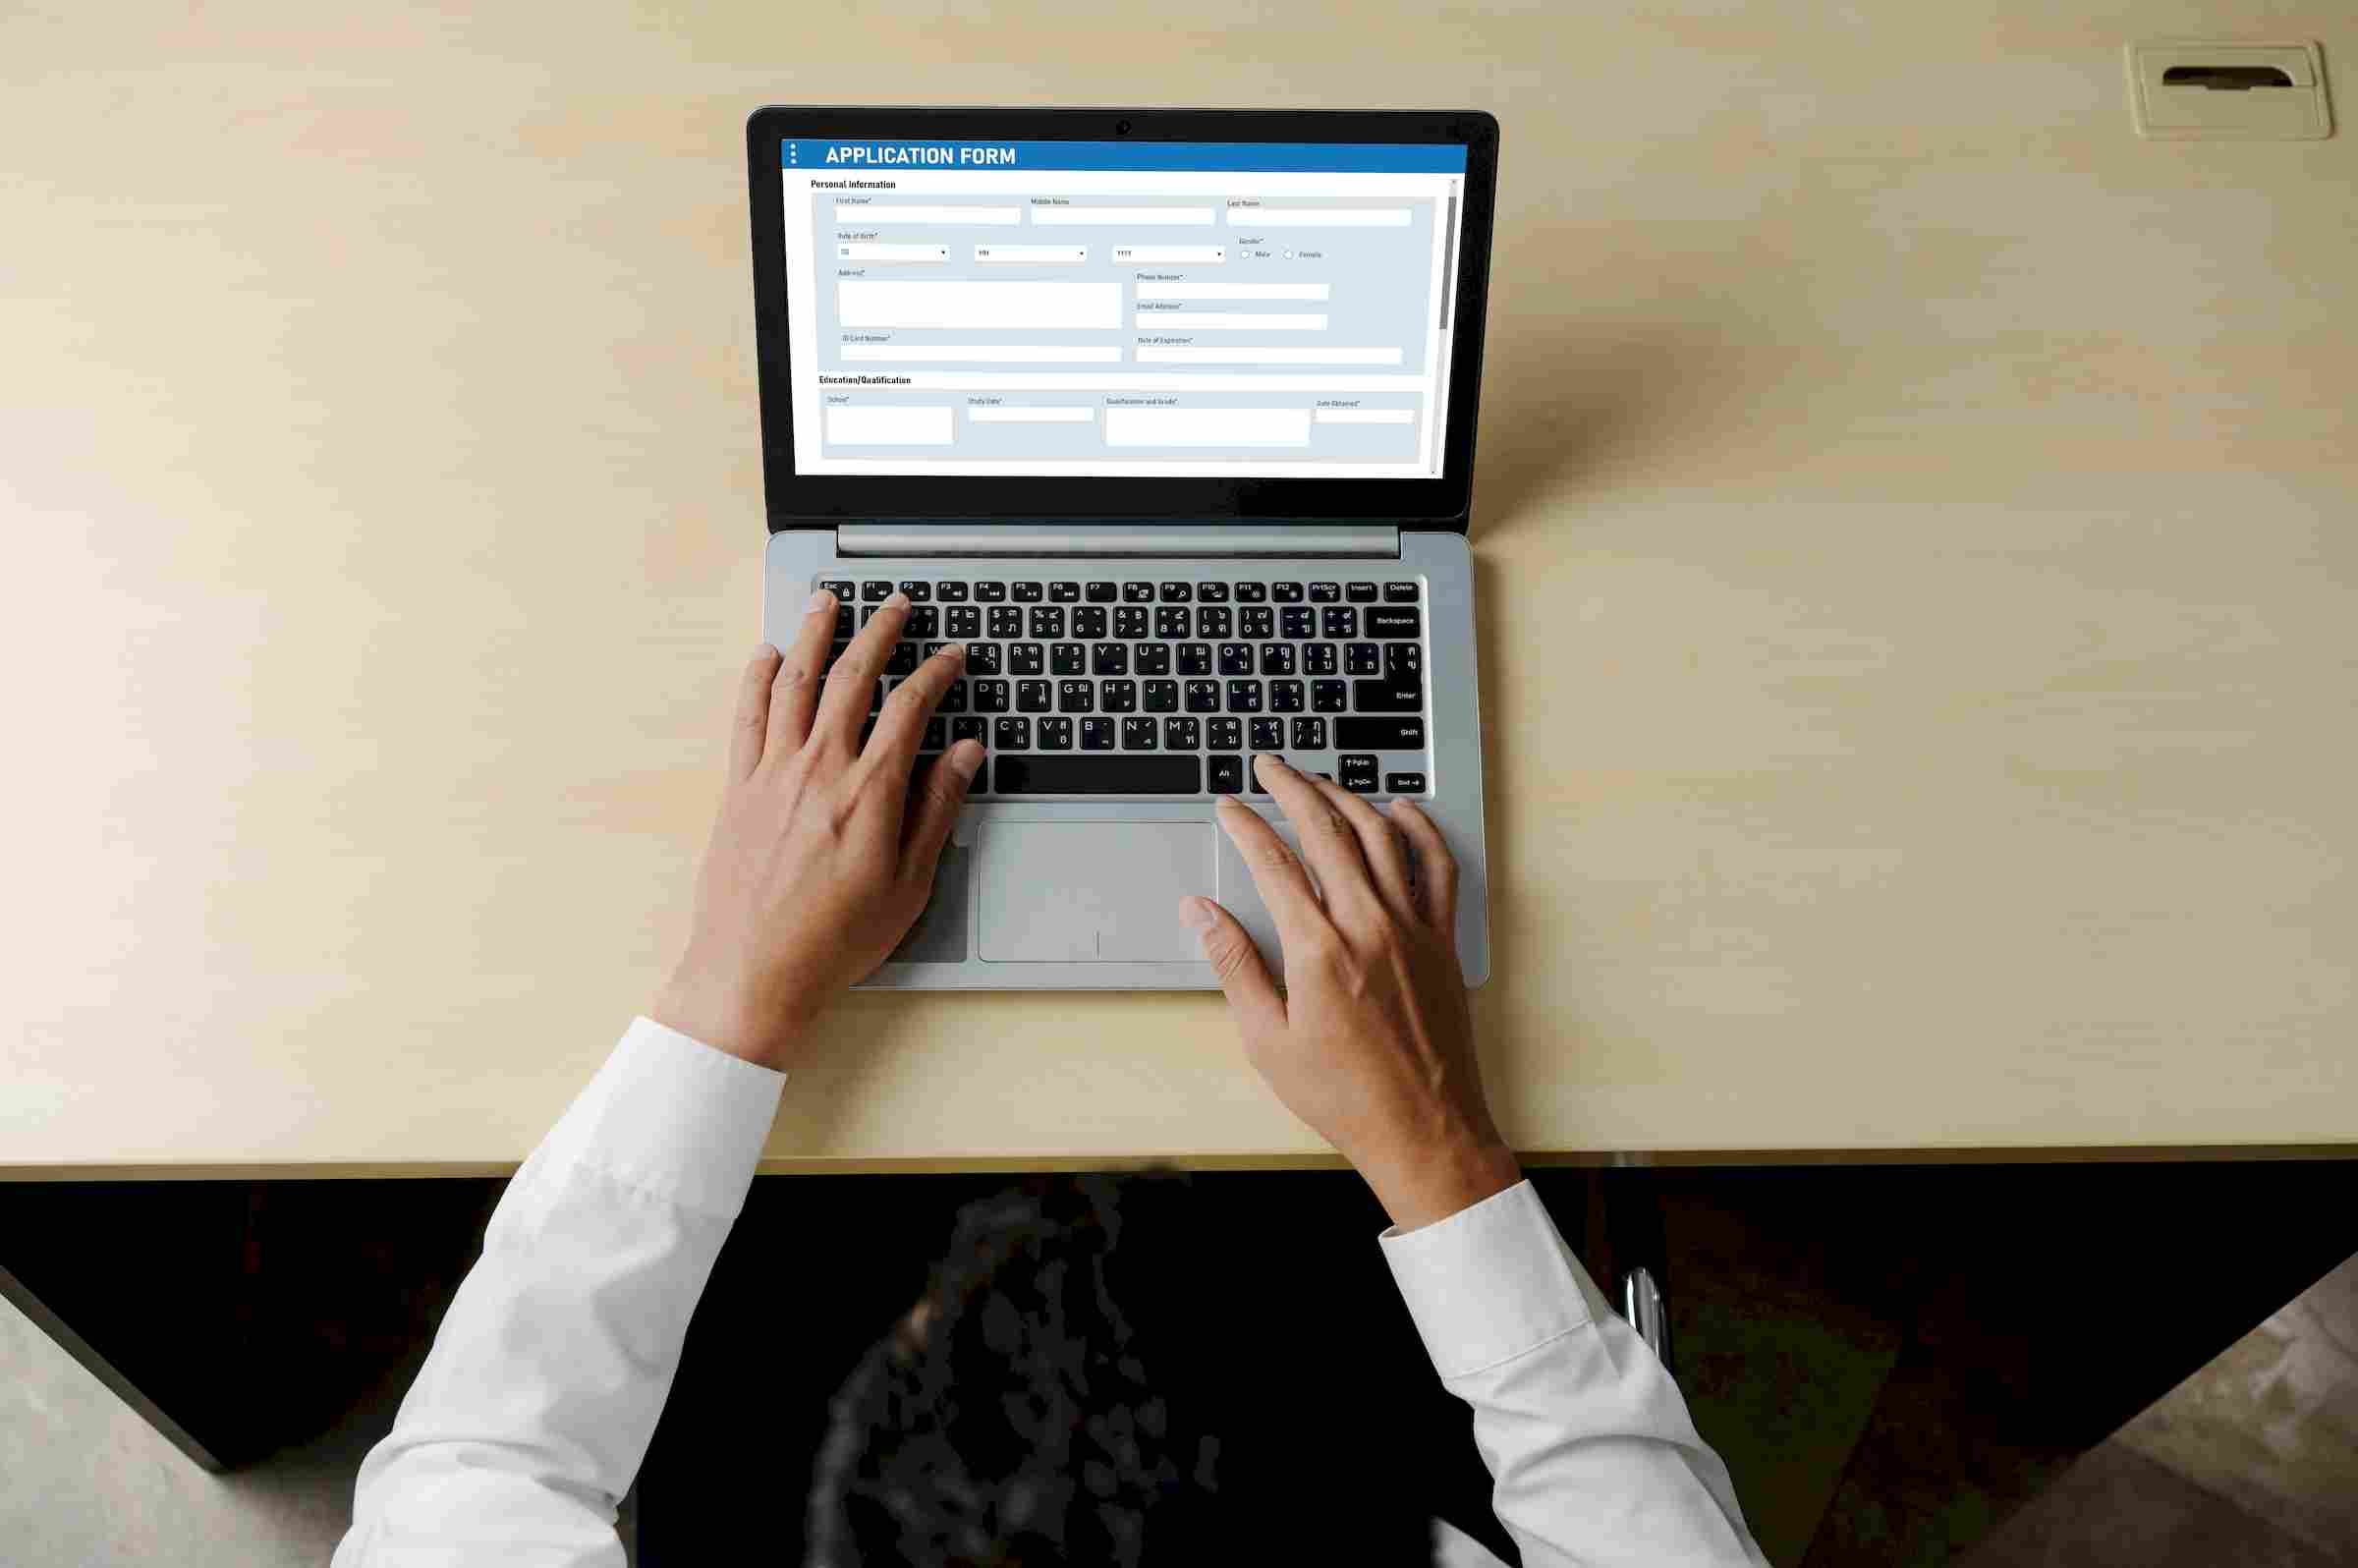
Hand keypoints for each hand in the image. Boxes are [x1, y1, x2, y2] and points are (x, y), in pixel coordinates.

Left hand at [651, 591, 982, 1069]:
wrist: (753, 973)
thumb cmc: (834, 940)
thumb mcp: (910, 884)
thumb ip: (937, 811)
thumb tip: (965, 755)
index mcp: (869, 793)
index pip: (910, 708)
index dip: (936, 673)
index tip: (952, 655)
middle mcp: (818, 769)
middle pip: (851, 677)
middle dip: (880, 632)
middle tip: (897, 606)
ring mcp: (772, 773)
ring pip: (793, 681)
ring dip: (814, 634)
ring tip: (828, 602)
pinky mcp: (738, 788)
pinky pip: (747, 715)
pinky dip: (757, 678)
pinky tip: (766, 656)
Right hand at [1181, 755, 1517, 1231]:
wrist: (1424, 1129)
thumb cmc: (1345, 1096)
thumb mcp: (1268, 1040)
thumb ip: (1235, 966)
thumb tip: (1202, 914)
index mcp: (1318, 950)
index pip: (1272, 863)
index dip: (1245, 826)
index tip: (1229, 807)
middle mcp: (1368, 926)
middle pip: (1327, 831)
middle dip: (1293, 789)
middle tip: (1270, 768)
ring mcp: (1411, 929)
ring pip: (1380, 837)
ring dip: (1347, 798)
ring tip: (1320, 781)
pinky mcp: (1441, 942)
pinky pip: (1436, 869)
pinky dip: (1419, 831)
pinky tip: (1401, 812)